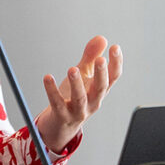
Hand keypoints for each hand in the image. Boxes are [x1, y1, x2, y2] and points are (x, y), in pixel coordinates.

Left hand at [36, 36, 122, 152]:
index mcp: (100, 90)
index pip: (113, 77)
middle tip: (100, 60)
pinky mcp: (62, 115)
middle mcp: (93, 101)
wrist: (62, 126)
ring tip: (72, 69)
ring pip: (80, 98)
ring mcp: (79, 110)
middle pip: (101, 88)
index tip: (115, 47)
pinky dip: (51, 91)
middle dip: (101, 74)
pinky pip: (57, 103)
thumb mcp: (84, 75)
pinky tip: (47, 78)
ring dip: (77, 84)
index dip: (116, 63)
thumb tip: (102, 38)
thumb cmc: (74, 97)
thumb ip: (91, 56)